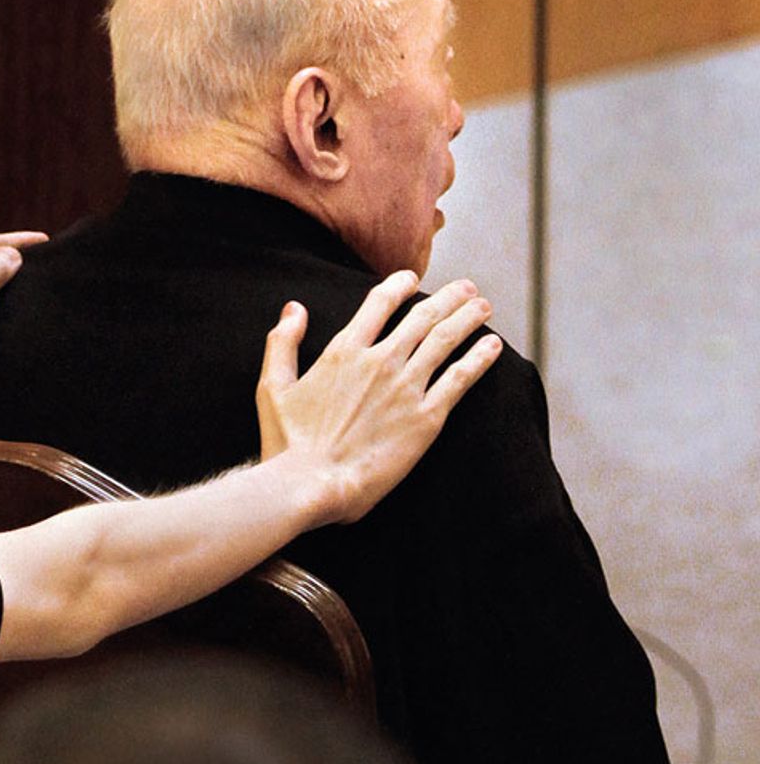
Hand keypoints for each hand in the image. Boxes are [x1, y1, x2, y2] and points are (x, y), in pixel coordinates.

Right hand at [256, 271, 501, 524]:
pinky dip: (479, 358)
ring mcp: (406, 388)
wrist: (310, 484)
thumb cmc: (286, 442)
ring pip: (446, 340)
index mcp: (344, 351)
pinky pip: (461, 379)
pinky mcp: (427, 418)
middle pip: (423, 316)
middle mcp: (380, 361)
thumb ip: (283, 342)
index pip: (380, 303)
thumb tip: (294, 308)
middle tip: (467, 289)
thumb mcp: (272, 386)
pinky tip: (492, 346)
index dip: (400, 285)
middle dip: (448, 298)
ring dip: (468, 318)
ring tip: (484, 308)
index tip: (414, 279)